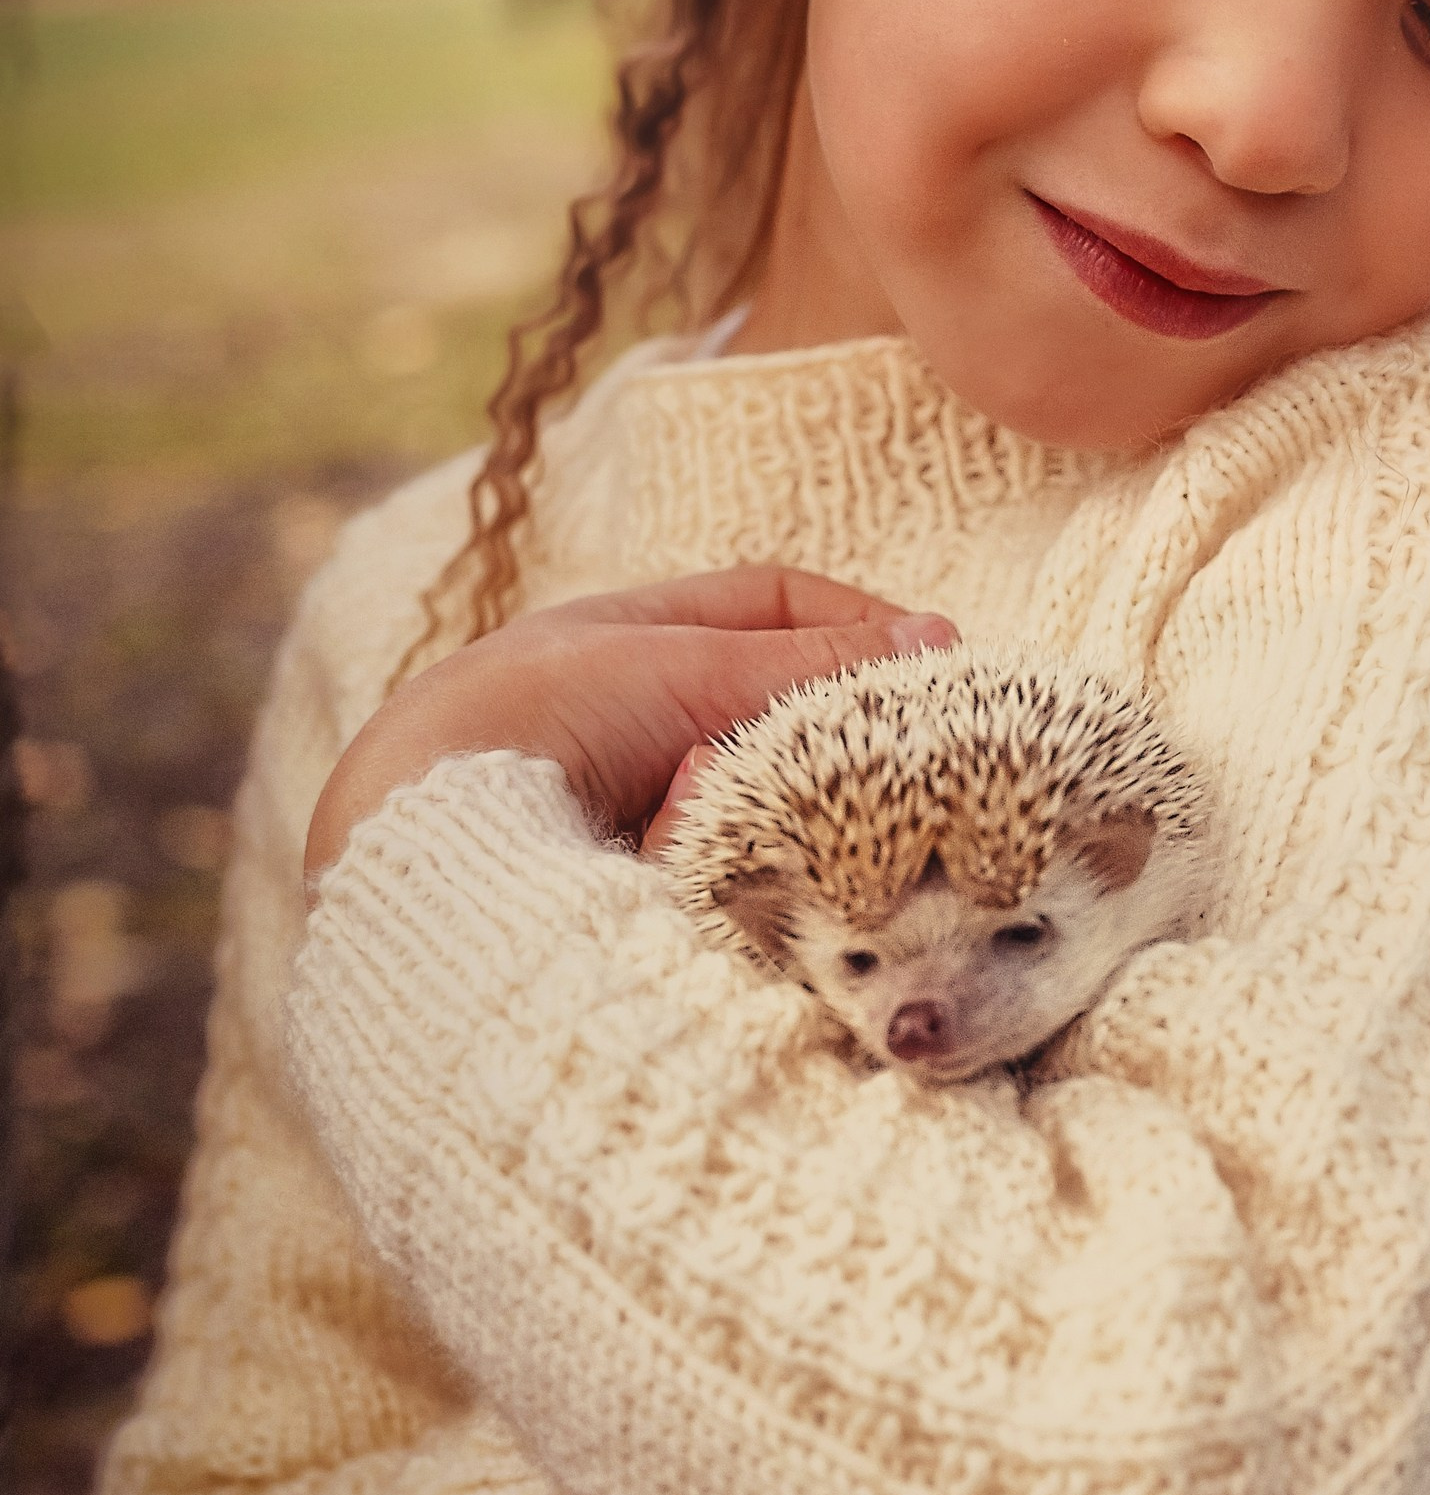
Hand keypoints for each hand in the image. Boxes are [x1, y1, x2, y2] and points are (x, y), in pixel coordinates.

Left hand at [305, 564, 957, 890]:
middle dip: (809, 740)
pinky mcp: (636, 886)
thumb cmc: (531, 720)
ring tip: (693, 805)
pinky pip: (718, 868)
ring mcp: (631, 803)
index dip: (855, 627)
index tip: (929, 667)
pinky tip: (666, 864)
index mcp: (633, 641)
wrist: (424, 836)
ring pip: (754, 800)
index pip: (776, 608)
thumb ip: (811, 660)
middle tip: (871, 762)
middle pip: (776, 716)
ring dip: (741, 801)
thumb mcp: (683, 667)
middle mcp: (633, 716)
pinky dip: (705, 859)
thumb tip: (939, 640)